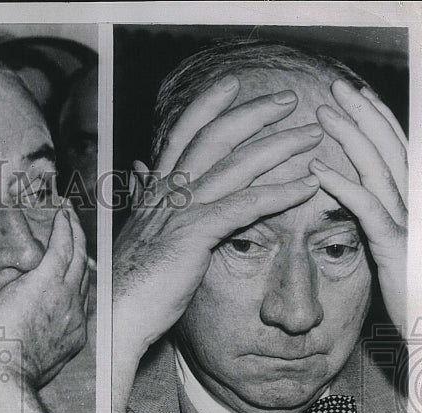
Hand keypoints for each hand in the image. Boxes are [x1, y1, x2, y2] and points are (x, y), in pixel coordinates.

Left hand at [0, 200, 89, 412]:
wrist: (5, 380)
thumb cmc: (5, 377)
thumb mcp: (30, 364)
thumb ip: (34, 347)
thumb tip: (21, 339)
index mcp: (72, 333)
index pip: (79, 298)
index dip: (77, 279)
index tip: (74, 267)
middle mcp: (74, 312)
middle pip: (83, 272)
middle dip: (81, 248)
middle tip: (75, 229)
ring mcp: (63, 296)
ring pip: (77, 255)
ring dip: (74, 231)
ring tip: (68, 215)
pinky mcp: (44, 283)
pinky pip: (61, 247)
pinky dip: (64, 228)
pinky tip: (61, 213)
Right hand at [111, 78, 324, 412]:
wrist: (111, 315)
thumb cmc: (126, 283)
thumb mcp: (136, 231)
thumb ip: (143, 197)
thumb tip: (138, 170)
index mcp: (154, 192)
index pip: (181, 136)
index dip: (207, 107)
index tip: (233, 87)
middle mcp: (166, 194)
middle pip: (212, 138)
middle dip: (253, 114)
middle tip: (288, 100)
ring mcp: (179, 213)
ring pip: (234, 165)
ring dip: (278, 146)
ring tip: (310, 137)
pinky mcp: (193, 237)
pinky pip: (244, 206)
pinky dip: (278, 192)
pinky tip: (306, 186)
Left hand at [310, 79, 407, 334]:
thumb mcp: (405, 247)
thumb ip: (388, 218)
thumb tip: (368, 195)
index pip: (401, 149)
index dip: (379, 119)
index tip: (355, 96)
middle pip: (391, 148)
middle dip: (363, 114)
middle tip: (334, 90)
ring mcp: (414, 223)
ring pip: (379, 168)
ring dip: (350, 138)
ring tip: (322, 115)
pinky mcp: (399, 247)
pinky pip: (369, 209)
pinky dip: (343, 186)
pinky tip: (317, 172)